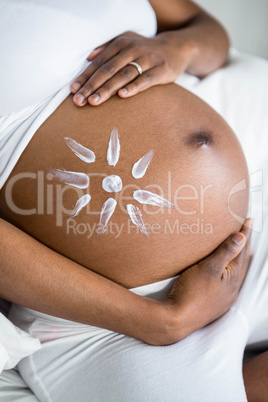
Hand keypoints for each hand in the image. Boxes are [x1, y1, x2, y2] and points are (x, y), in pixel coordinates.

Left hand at [70, 31, 197, 105]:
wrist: (177, 47)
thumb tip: (88, 57)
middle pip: (108, 70)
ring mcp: (147, 60)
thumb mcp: (127, 42)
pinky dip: (134, 87)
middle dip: (92, 86)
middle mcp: (132, 49)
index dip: (85, 77)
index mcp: (121, 44)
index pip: (99, 63)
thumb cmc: (146, 49)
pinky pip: (145, 80)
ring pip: (123, 75)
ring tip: (94, 102)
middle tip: (79, 100)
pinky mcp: (161, 70)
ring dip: (107, 89)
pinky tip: (122, 96)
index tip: (73, 90)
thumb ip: (107, 48)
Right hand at [165, 218, 252, 340]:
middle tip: (246, 231)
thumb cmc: (192, 292)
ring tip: (241, 249)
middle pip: (242, 261)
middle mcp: (233, 288)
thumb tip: (242, 237)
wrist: (178, 319)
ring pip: (237, 272)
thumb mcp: (209, 268)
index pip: (242, 250)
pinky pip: (229, 281)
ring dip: (239, 258)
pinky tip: (225, 271)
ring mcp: (225, 296)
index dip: (245, 233)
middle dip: (245, 245)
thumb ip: (226, 252)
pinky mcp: (216, 302)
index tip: (249, 219)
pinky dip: (231, 270)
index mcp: (234, 277)